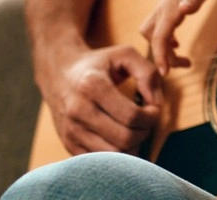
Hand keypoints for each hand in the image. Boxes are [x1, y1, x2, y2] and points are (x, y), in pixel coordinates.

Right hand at [39, 45, 161, 154]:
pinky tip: (121, 137)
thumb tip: (156, 103)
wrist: (59, 74)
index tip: (154, 108)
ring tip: (135, 128)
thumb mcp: (125, 55)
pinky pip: (101, 161)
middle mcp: (77, 110)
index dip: (152, 116)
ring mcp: (71, 130)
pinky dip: (118, 154)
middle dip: (145, 132)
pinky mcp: (69, 145)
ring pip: (114, 154)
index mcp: (91, 85)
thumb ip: (148, 73)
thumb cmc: (99, 64)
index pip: (131, 115)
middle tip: (147, 120)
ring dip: (134, 145)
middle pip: (125, 138)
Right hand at [140, 0, 216, 74]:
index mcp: (170, 9)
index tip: (164, 73)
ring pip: (153, 34)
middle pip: (154, 39)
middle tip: (184, 66)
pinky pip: (159, 28)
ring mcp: (164, 7)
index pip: (159, 38)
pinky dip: (165, 39)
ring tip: (182, 59)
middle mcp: (163, 10)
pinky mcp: (168, 6)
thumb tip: (184, 9)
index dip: (160, 56)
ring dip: (163, 48)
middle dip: (163, 56)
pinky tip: (177, 43)